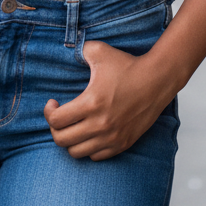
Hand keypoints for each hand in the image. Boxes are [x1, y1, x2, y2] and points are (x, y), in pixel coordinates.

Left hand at [44, 40, 173, 160]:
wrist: (156, 80)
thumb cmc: (127, 65)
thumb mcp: (99, 51)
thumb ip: (79, 49)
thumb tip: (68, 51)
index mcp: (91, 103)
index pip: (56, 120)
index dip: (48, 112)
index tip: (53, 103)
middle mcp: (100, 125)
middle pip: (62, 140)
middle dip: (54, 128)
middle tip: (59, 116)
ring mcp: (111, 137)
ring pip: (77, 152)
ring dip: (70, 140)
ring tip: (73, 125)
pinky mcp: (122, 144)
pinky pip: (95, 156)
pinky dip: (87, 147)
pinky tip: (89, 132)